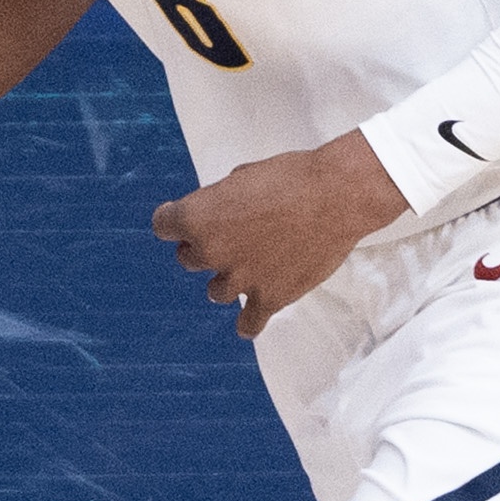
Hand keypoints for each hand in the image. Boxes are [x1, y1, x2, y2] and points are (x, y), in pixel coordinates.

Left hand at [151, 132, 409, 340]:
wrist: (337, 195)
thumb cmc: (292, 177)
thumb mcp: (240, 176)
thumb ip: (218, 202)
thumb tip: (216, 215)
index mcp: (197, 217)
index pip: (163, 225)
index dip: (175, 220)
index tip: (184, 221)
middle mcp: (211, 251)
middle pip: (188, 259)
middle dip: (204, 248)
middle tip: (230, 239)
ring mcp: (240, 279)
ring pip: (216, 292)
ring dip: (227, 280)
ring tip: (247, 268)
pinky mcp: (271, 298)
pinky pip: (249, 324)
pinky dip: (248, 324)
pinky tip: (248, 322)